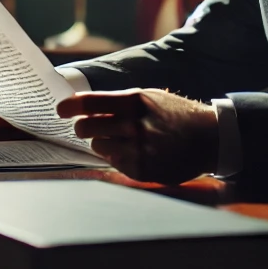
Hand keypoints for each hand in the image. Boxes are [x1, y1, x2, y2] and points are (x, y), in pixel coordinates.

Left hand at [54, 89, 217, 184]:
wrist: (207, 138)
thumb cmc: (174, 114)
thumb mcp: (149, 98)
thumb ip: (118, 102)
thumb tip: (83, 105)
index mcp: (134, 101)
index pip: (90, 103)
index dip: (70, 106)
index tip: (60, 110)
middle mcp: (134, 125)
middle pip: (87, 127)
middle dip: (83, 127)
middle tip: (85, 127)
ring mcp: (137, 150)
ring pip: (98, 146)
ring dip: (101, 143)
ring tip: (119, 139)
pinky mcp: (141, 170)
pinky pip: (114, 163)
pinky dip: (118, 157)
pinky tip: (134, 152)